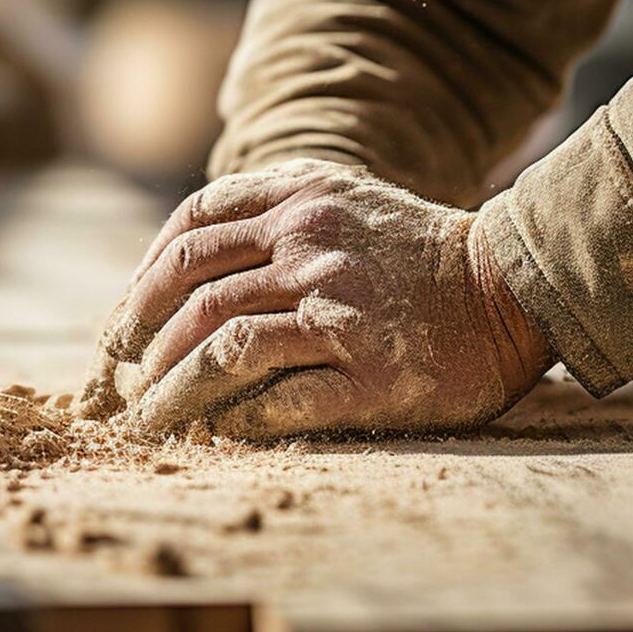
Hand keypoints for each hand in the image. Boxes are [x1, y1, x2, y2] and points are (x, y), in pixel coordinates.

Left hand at [84, 161, 552, 438]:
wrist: (510, 291)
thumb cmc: (415, 255)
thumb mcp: (341, 202)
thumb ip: (268, 217)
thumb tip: (175, 281)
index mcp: (300, 197)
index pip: (190, 230)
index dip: (141, 280)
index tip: (121, 326)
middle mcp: (313, 245)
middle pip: (192, 294)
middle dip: (141, 344)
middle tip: (123, 382)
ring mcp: (339, 310)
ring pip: (221, 349)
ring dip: (173, 394)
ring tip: (152, 421)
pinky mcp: (368, 373)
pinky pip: (276, 401)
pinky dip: (236, 421)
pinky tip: (221, 433)